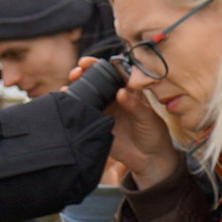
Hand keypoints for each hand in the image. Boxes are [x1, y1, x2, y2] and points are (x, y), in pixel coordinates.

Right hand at [71, 57, 181, 186]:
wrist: (149, 159)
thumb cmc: (153, 133)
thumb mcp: (147, 117)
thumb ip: (134, 105)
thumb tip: (120, 92)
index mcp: (127, 91)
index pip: (112, 73)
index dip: (101, 65)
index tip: (91, 62)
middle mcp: (113, 99)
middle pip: (96, 81)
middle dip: (84, 73)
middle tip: (77, 71)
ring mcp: (104, 111)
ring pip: (86, 95)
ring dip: (76, 88)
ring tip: (69, 86)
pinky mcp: (97, 125)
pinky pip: (83, 114)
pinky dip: (74, 107)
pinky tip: (67, 102)